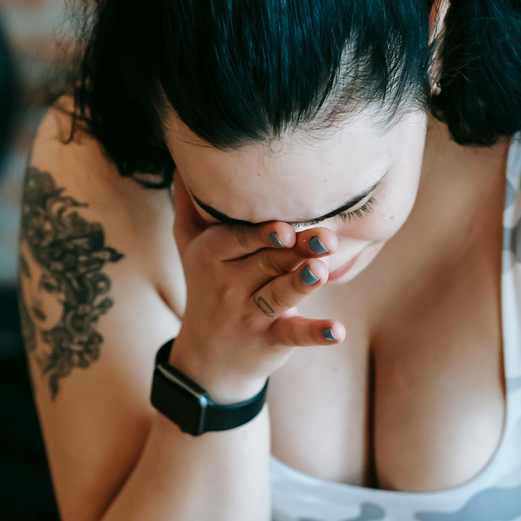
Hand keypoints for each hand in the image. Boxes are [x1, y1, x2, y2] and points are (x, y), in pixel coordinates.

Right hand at [169, 168, 346, 401]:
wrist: (208, 359)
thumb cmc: (206, 291)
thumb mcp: (189, 250)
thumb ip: (190, 208)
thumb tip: (183, 161)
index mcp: (211, 256)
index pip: (238, 238)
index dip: (261, 232)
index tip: (284, 225)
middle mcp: (228, 285)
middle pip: (266, 261)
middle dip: (295, 250)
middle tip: (327, 237)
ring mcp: (249, 315)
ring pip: (279, 294)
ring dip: (301, 284)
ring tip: (321, 271)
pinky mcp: (270, 340)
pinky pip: (294, 334)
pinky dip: (316, 333)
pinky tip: (337, 331)